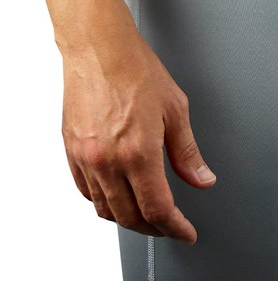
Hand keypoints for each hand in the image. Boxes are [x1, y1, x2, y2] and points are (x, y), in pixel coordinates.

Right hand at [60, 14, 215, 244]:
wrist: (100, 49)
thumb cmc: (137, 70)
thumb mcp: (176, 109)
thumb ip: (187, 152)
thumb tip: (202, 178)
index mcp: (138, 152)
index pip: (158, 209)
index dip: (175, 227)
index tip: (185, 232)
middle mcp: (108, 160)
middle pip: (130, 216)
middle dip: (154, 228)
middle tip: (170, 225)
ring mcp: (86, 157)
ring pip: (105, 209)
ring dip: (128, 218)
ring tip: (146, 213)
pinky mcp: (71, 150)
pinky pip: (85, 191)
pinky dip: (103, 201)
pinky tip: (116, 194)